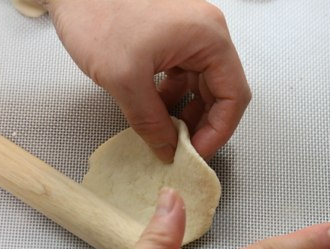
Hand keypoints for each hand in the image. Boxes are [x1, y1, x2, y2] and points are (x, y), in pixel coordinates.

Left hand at [46, 0, 250, 161]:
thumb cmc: (96, 13)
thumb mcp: (125, 78)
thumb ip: (150, 121)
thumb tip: (168, 150)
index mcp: (208, 37)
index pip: (234, 95)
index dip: (218, 132)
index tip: (196, 154)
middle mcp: (205, 33)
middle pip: (220, 92)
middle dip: (202, 125)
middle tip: (182, 151)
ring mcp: (187, 35)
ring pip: (200, 86)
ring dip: (186, 113)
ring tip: (167, 135)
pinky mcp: (169, 39)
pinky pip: (181, 76)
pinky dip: (172, 98)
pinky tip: (155, 111)